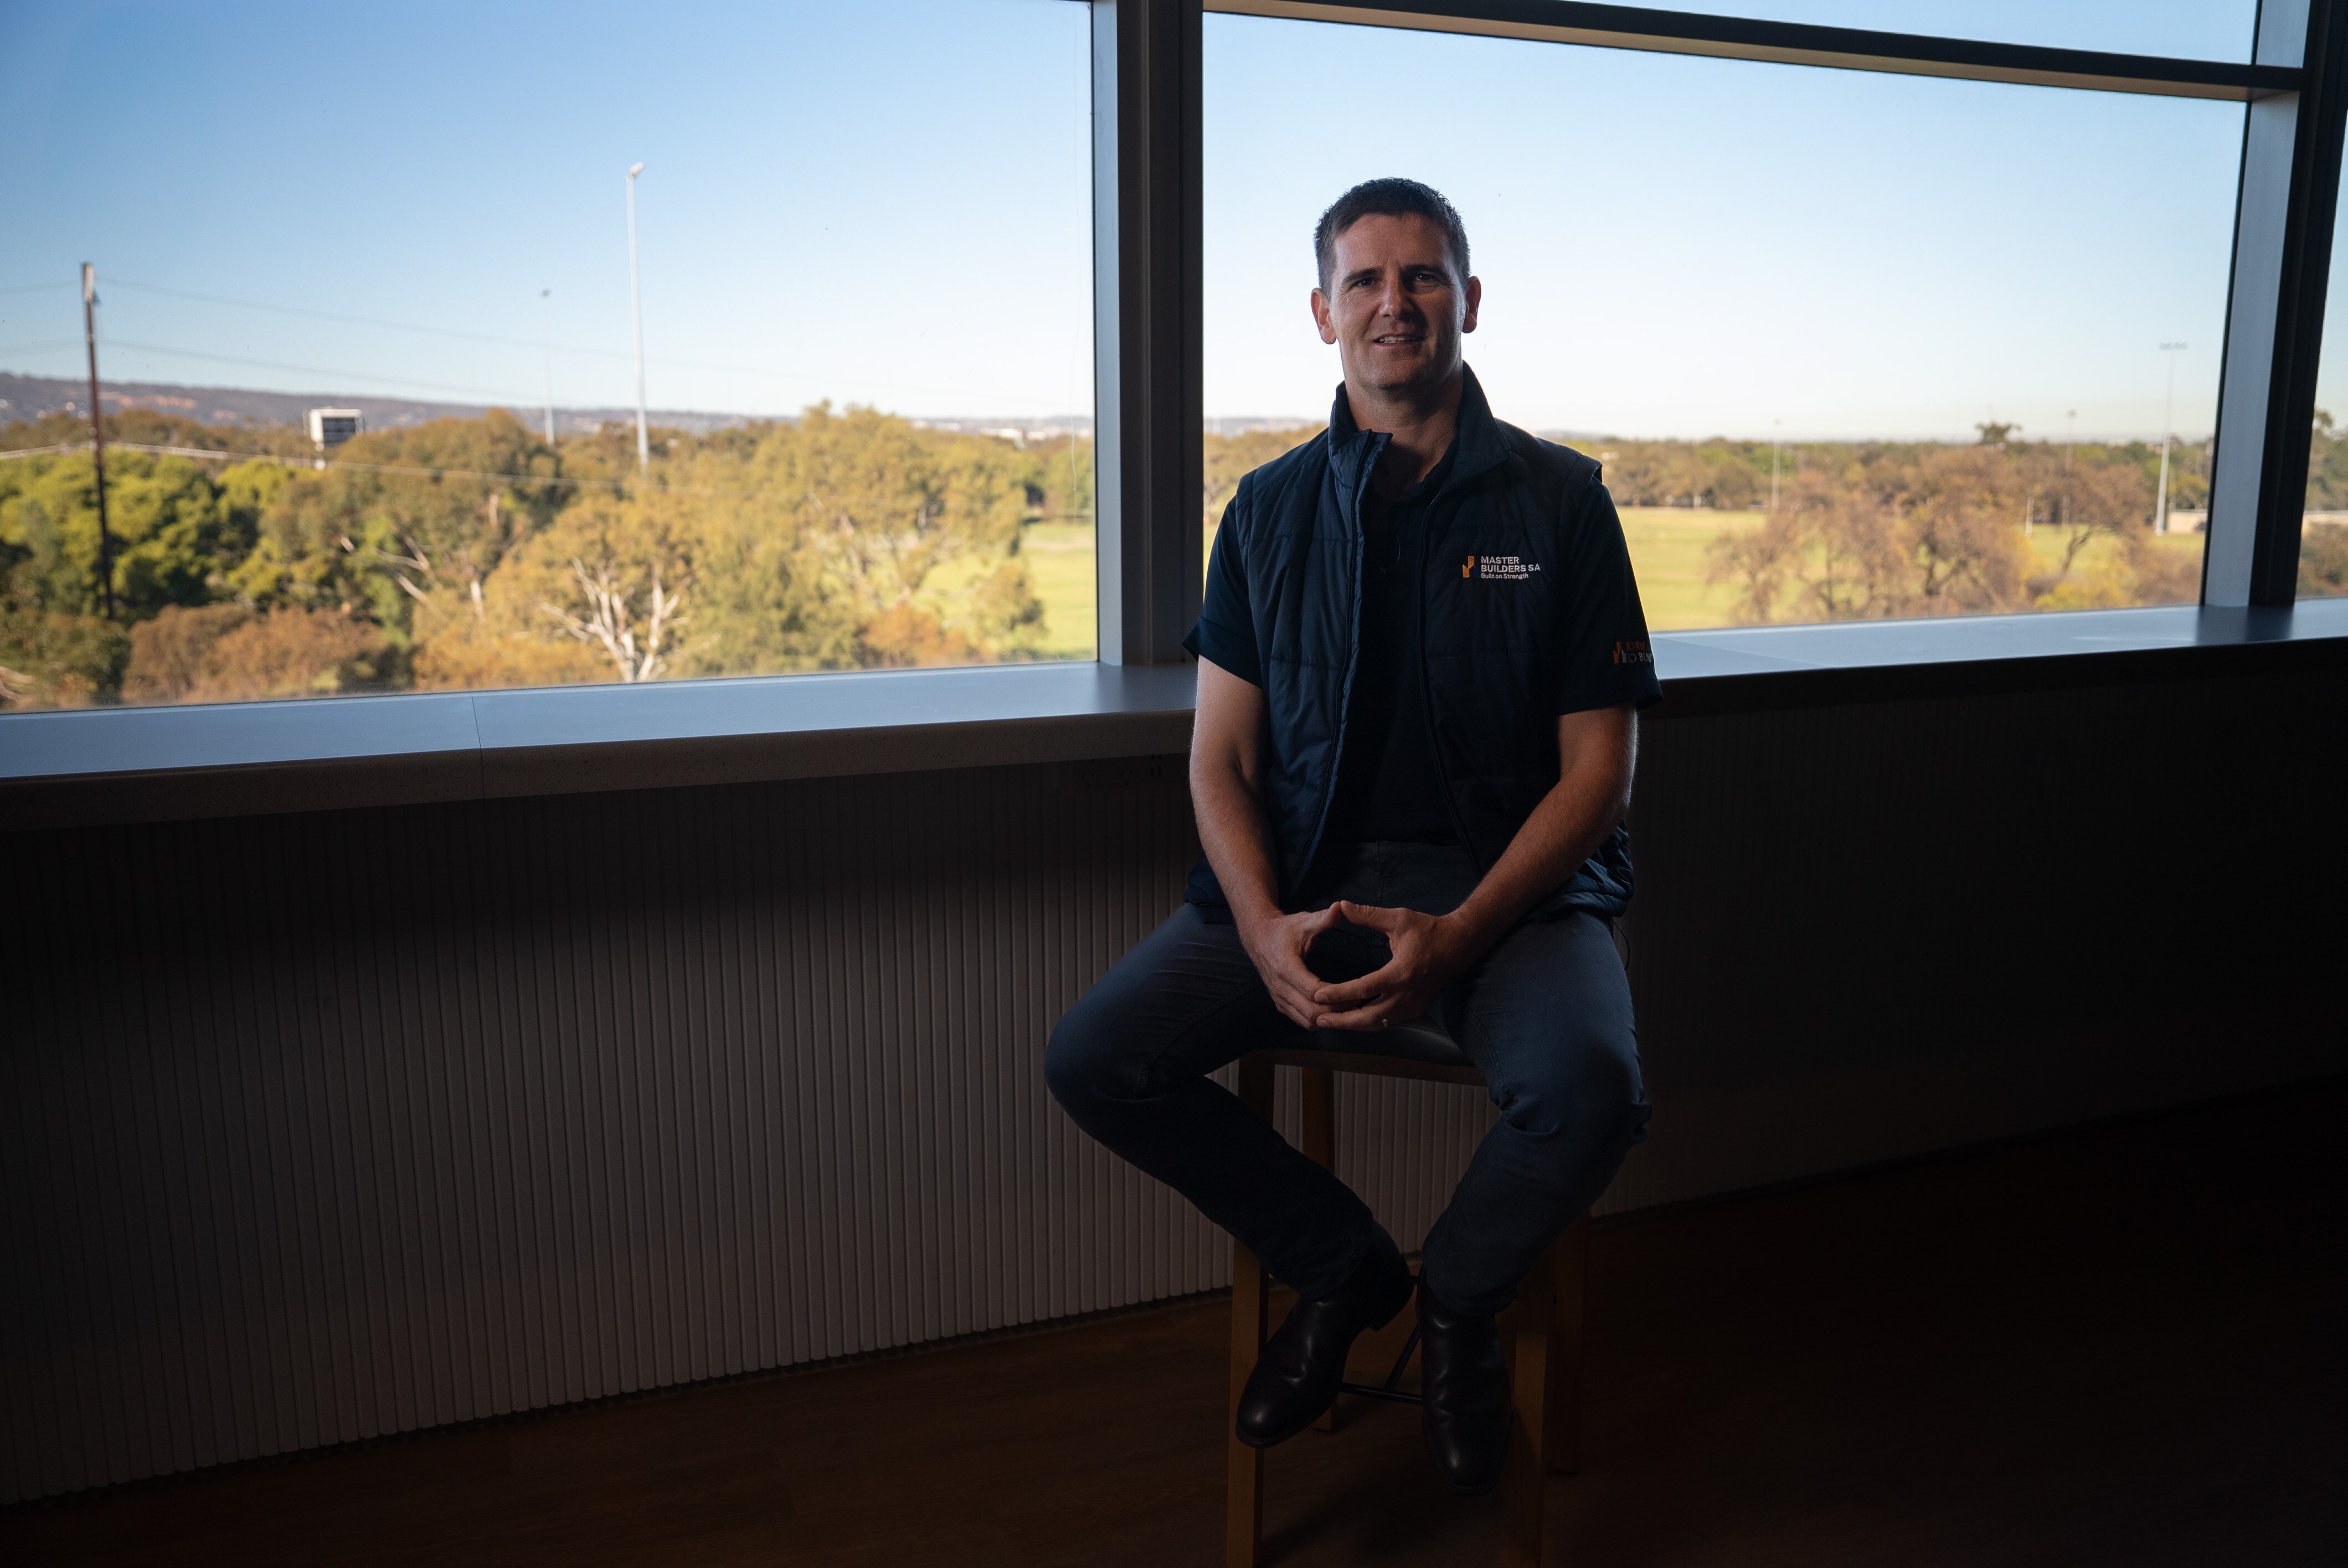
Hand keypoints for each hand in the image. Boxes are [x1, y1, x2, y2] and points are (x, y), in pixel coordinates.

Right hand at [1237, 904, 1346, 1029]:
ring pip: (1307, 1021)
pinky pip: (1301, 1021)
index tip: (1356, 990)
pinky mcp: (1280, 1003)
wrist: (1257, 937)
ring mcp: (1279, 997)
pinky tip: (1333, 1010)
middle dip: (1337, 1011)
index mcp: (1287, 968)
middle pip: (1313, 1012)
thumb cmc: (1284, 929)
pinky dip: (1319, 1020)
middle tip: (1359, 1003)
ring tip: (1349, 1008)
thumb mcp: (1304, 921)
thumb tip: (1341, 906)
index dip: (1337, 995)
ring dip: (1329, 1018)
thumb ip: (1323, 918)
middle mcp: (1280, 987)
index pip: (1314, 992)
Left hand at [1310, 902, 1475, 1030]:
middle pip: (1368, 1017)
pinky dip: (1369, 1023)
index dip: (1338, 993)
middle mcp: (1407, 995)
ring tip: (1330, 1022)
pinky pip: (1388, 1022)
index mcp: (1400, 972)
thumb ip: (1368, 915)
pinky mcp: (1416, 1009)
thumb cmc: (1429, 930)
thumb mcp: (1398, 918)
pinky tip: (1352, 1020)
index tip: (1317, 995)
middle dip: (1342, 1021)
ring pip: (1378, 1024)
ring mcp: (1413, 1006)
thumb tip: (1340, 905)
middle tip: (1318, 1019)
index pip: (1364, 988)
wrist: (1460, 945)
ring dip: (1353, 1025)